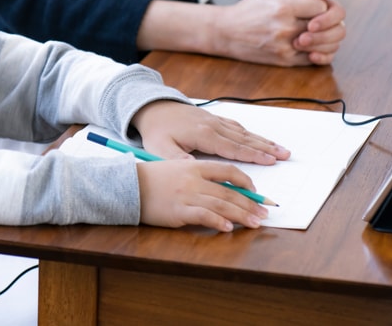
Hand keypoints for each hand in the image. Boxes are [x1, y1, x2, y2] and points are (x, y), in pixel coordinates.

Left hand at [131, 100, 289, 164]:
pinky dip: (251, 133)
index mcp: (203, 134)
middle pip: (244, 139)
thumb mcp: (159, 148)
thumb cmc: (155, 131)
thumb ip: (177, 160)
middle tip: (285, 155)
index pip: (233, 147)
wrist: (152, 107)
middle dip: (266, 147)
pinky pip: (236, 126)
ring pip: (243, 132)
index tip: (270, 160)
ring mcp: (214, 120)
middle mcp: (212, 125)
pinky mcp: (213, 119)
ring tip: (280, 149)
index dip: (253, 155)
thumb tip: (194, 170)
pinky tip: (260, 139)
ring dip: (263, 140)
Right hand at [137, 159, 269, 230]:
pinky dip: (218, 221)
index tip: (256, 192)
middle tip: (264, 213)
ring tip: (255, 223)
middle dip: (250, 203)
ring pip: (222, 204)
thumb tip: (221, 189)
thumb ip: (198, 175)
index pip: (227, 170)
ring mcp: (186, 195)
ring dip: (241, 215)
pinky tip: (227, 227)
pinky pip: (203, 216)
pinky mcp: (178, 211)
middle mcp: (193, 178)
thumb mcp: (176, 168)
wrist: (127, 185)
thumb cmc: (151, 178)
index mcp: (194, 165)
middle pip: (229, 191)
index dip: (245, 181)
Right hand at [212, 0, 343, 65]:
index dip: (319, 5)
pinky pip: (310, 58)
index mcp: (282, 8)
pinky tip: (308, 43)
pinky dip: (314, 51)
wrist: (225, 32)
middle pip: (321, 25)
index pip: (320, 7)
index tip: (313, 6)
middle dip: (321, 21)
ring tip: (314, 31)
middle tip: (316, 19)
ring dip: (321, 38)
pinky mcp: (283, 61)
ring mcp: (284, 46)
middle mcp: (284, 28)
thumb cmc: (248, 10)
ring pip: (319, 44)